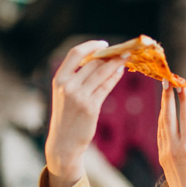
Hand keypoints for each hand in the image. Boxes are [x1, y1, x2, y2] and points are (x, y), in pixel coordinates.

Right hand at [45, 41, 125, 186]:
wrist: (64, 142)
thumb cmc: (66, 117)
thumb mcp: (65, 95)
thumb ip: (77, 78)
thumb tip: (99, 61)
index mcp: (59, 79)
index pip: (75, 54)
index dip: (91, 46)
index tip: (104, 44)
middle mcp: (67, 86)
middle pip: (93, 62)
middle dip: (110, 55)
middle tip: (123, 50)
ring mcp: (79, 96)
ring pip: (102, 72)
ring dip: (116, 63)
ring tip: (126, 57)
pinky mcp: (90, 107)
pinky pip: (105, 87)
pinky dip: (115, 77)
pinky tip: (121, 72)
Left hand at [157, 81, 185, 186]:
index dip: (184, 99)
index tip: (183, 84)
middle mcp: (174, 148)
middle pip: (169, 116)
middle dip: (168, 96)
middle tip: (168, 79)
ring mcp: (166, 152)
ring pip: (162, 123)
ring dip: (163, 106)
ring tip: (165, 91)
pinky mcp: (162, 157)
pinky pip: (160, 133)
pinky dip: (162, 119)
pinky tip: (164, 112)